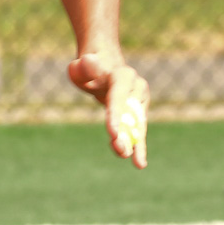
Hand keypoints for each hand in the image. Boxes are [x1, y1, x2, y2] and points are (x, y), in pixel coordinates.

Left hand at [68, 51, 148, 168]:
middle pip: (131, 114)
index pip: (119, 97)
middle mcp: (137, 89)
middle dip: (127, 134)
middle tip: (120, 150)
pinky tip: (139, 162)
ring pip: (137, 126)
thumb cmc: (89, 69)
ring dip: (133, 143)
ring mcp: (140, 102)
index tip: (113, 133)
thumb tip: (89, 62)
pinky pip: (137, 132)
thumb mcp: (83, 66)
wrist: (105, 68)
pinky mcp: (138, 115)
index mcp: (124, 76)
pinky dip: (138, 147)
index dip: (116, 115)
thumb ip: (85, 66)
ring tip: (132, 160)